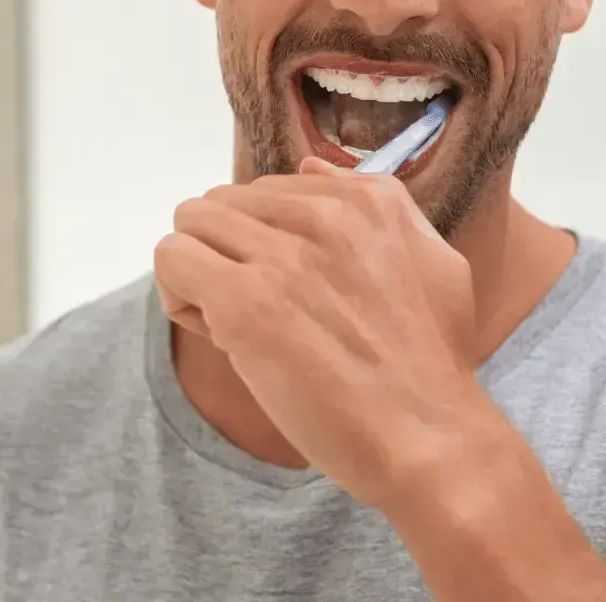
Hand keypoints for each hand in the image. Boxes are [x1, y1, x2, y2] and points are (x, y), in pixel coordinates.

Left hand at [155, 158, 490, 511]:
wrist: (429, 438)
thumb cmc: (432, 364)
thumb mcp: (433, 262)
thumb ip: (380, 208)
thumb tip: (310, 167)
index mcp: (368, 199)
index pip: (271, 191)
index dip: (268, 242)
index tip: (291, 292)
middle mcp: (324, 213)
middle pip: (224, 203)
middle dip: (228, 253)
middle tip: (258, 312)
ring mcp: (283, 255)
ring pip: (192, 223)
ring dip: (201, 272)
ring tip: (234, 324)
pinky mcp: (246, 300)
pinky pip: (172, 258)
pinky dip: (179, 295)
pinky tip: (216, 334)